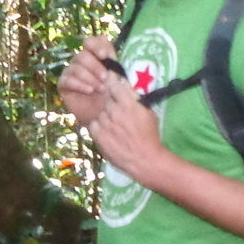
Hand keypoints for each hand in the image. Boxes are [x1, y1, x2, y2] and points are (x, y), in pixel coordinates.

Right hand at [58, 36, 117, 126]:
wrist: (104, 117)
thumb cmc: (114, 96)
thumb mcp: (119, 77)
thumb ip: (114, 60)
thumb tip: (108, 46)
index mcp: (95, 56)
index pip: (91, 41)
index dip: (96, 45)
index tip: (104, 55)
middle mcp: (81, 61)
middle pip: (82, 55)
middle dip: (95, 67)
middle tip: (105, 79)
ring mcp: (70, 72)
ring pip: (75, 67)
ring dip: (89, 77)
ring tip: (99, 89)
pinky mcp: (63, 84)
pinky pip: (67, 79)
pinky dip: (79, 84)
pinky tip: (88, 91)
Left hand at [86, 70, 167, 185]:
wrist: (144, 159)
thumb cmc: (149, 136)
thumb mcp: (148, 113)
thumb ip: (136, 99)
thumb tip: (126, 86)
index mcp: (129, 104)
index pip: (115, 85)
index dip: (112, 84)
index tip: (111, 85)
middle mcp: (115, 111)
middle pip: (107, 101)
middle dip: (112, 106)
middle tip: (119, 116)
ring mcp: (105, 123)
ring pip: (100, 113)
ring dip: (105, 117)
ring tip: (115, 127)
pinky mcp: (98, 135)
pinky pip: (93, 124)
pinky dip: (98, 127)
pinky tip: (108, 133)